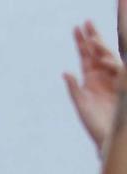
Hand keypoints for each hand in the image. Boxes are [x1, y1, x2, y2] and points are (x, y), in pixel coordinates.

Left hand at [65, 19, 123, 148]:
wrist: (109, 137)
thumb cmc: (94, 124)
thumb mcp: (82, 106)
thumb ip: (74, 89)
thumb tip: (66, 72)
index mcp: (90, 80)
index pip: (86, 57)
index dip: (82, 42)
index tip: (78, 27)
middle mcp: (102, 77)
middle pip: (97, 52)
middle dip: (93, 37)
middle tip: (87, 22)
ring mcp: (113, 79)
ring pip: (108, 58)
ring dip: (100, 49)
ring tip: (92, 42)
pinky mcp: (122, 85)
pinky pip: (117, 70)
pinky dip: (109, 64)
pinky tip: (100, 60)